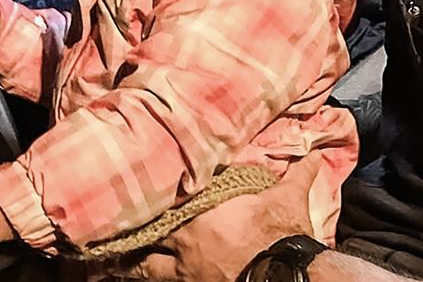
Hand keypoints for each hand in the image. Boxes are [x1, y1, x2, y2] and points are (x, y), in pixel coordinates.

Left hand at [97, 152, 323, 280]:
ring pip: (145, 271)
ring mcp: (186, 274)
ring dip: (130, 266)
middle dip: (128, 237)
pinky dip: (153, 281)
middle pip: (144, 239)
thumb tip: (314, 153)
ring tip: (108, 266)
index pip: (163, 203)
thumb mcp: (288, 200)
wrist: (285, 276)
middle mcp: (185, 244)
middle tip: (108, 233)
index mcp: (200, 215)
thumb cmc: (281, 236)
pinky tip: (135, 279)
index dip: (146, 200)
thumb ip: (297, 174)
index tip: (130, 194)